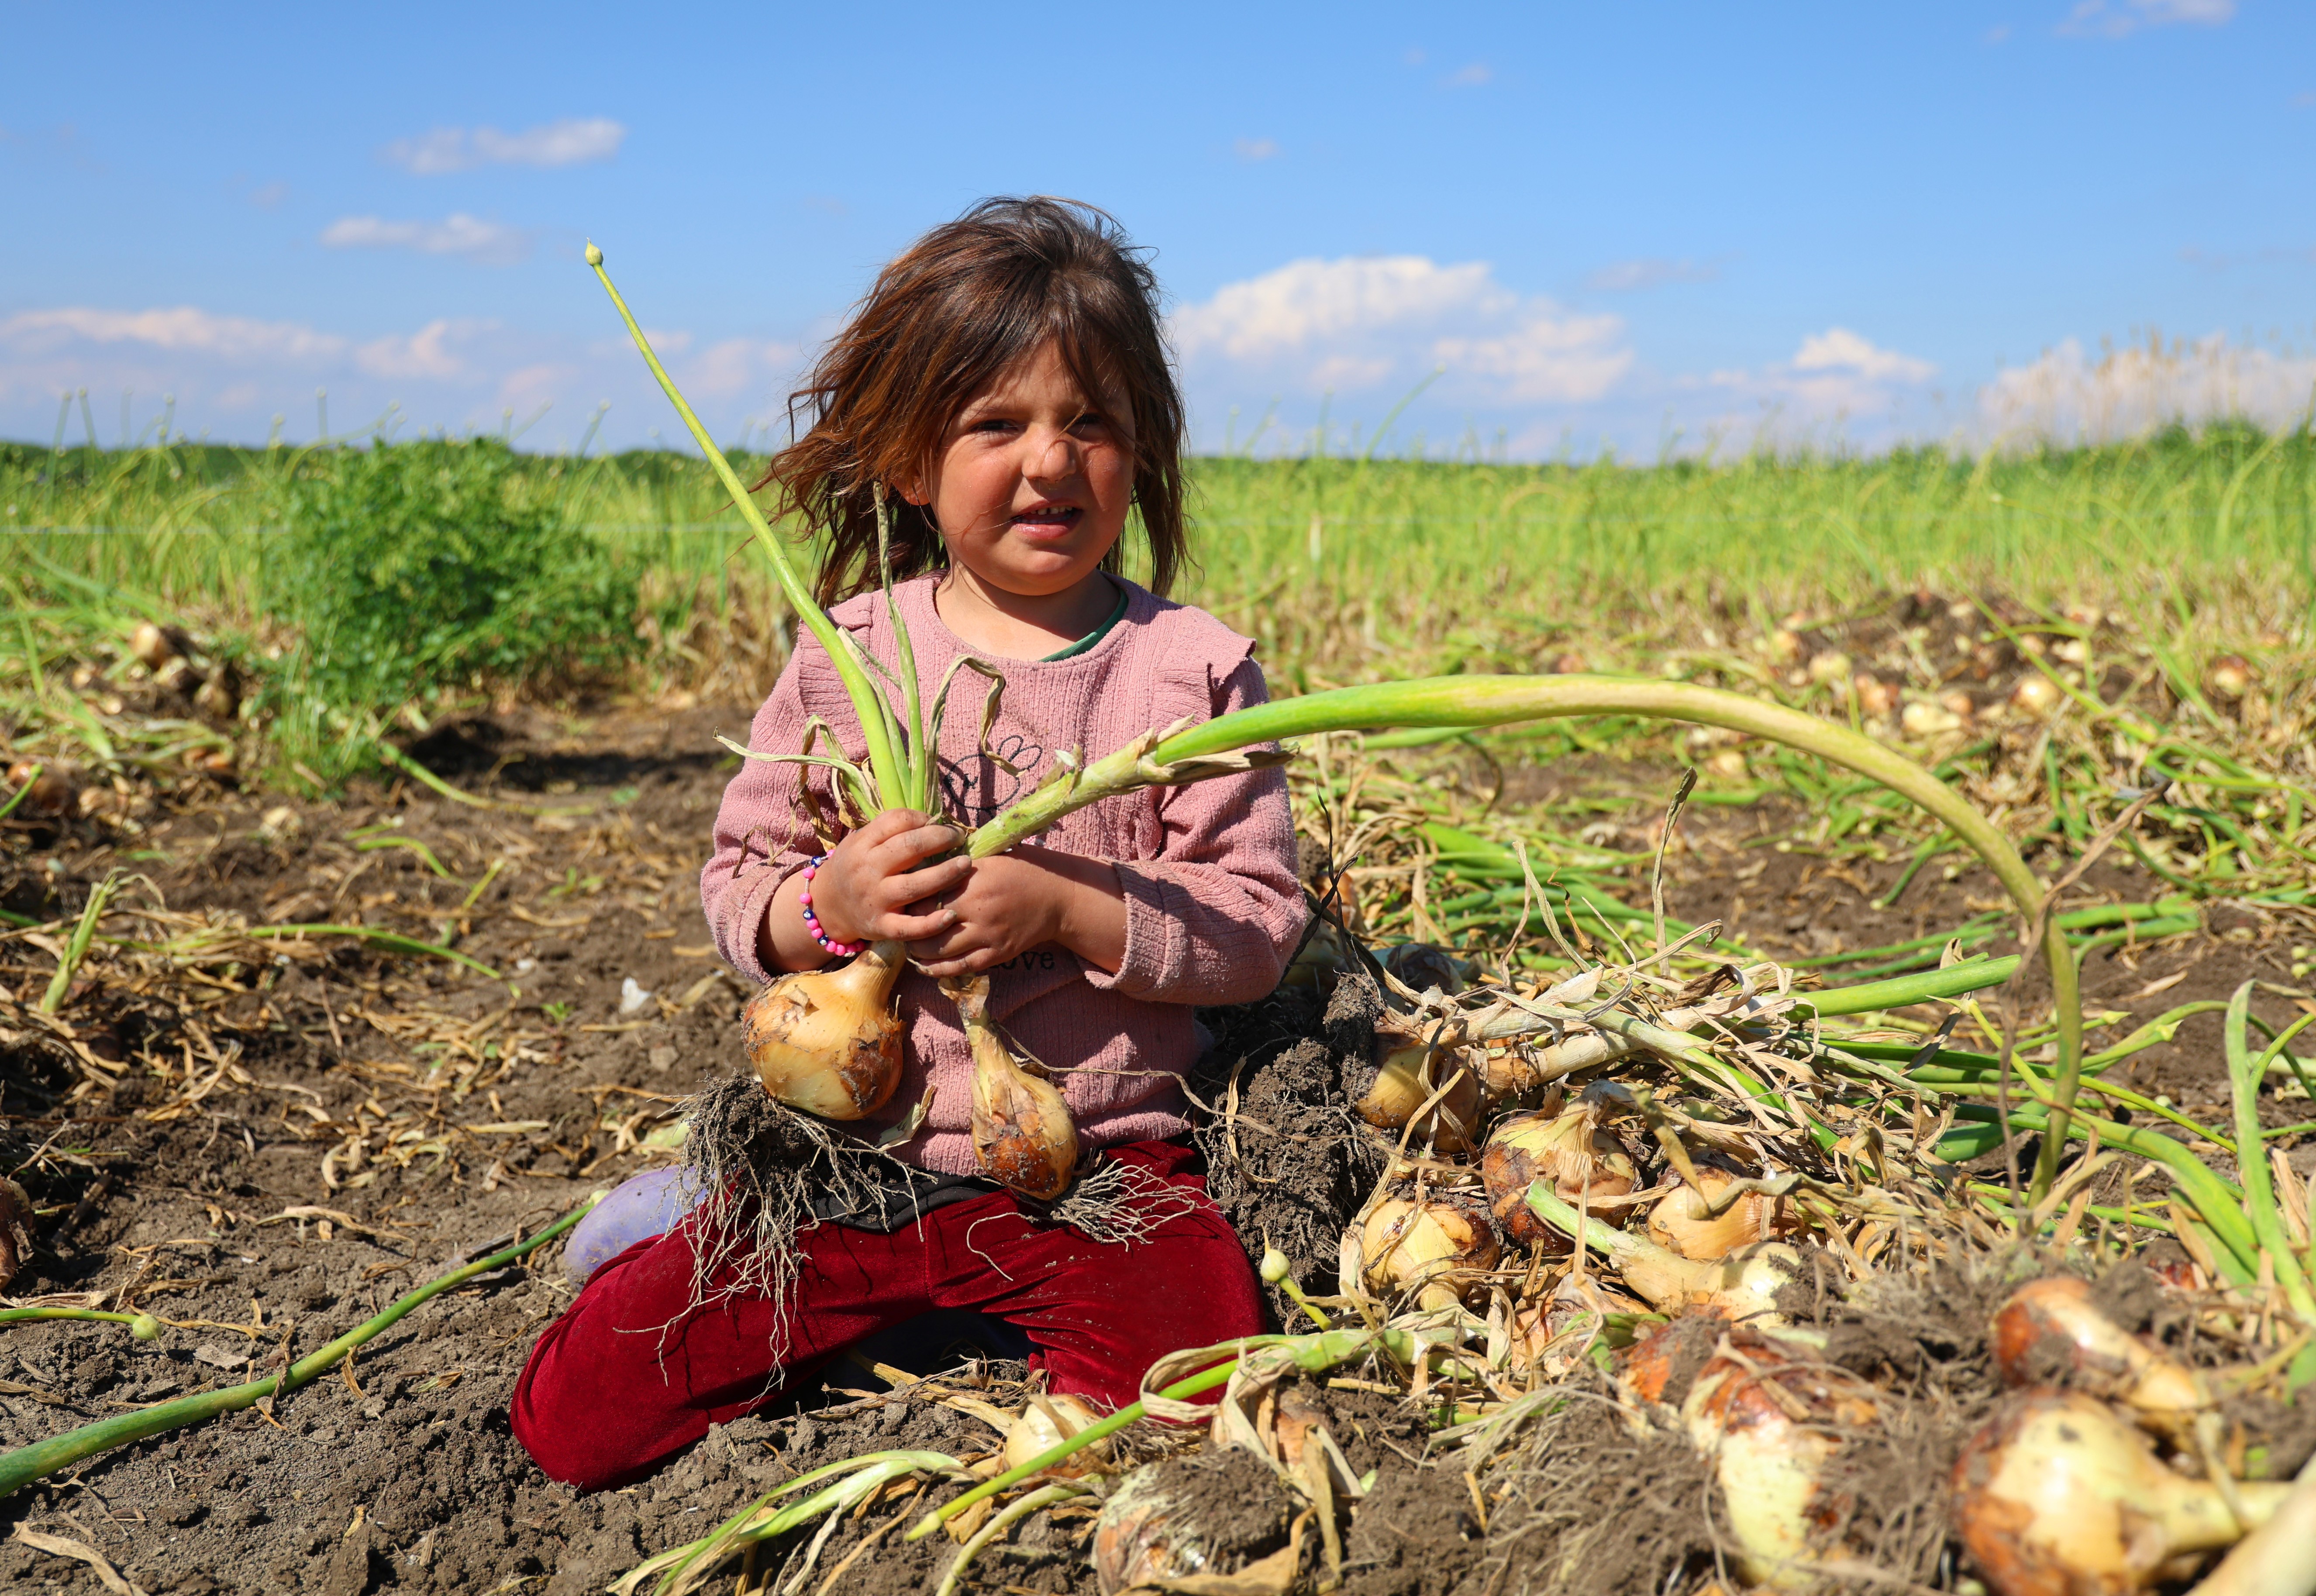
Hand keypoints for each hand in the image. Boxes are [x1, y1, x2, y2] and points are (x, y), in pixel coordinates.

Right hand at [808, 810, 970, 946]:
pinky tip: (952, 915)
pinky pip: (910, 927)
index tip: (940, 822)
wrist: (827, 906)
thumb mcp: (860, 842)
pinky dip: (932, 923)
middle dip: (940, 839)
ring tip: (966, 864)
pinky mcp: (882, 927)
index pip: (897, 821)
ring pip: (915, 885)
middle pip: (909, 848)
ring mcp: (875, 900)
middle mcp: (867, 871)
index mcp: (862, 845)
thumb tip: (933, 819)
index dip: (924, 818)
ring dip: (946, 873)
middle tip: (958, 837)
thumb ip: (889, 830)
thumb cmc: (855, 868)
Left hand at [906, 849, 1125, 979]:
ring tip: (908, 944)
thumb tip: (920, 862)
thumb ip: (956, 862)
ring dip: (917, 950)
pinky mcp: (996, 954)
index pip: (927, 891)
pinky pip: (959, 967)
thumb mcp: (989, 856)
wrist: (1057, 897)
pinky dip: (937, 969)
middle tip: (897, 923)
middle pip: (927, 923)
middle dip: (908, 926)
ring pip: (938, 950)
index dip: (909, 896)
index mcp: (974, 878)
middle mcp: (978, 909)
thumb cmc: (1021, 869)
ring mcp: (987, 935)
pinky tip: (925, 965)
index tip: (900, 895)